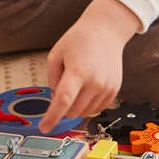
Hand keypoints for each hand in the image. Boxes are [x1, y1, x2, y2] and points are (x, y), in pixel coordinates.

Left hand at [40, 0, 143, 132]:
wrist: (106, 31)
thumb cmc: (79, 39)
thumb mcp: (56, 54)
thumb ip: (52, 79)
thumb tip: (56, 101)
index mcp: (78, 71)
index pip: (63, 101)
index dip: (52, 117)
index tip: (44, 127)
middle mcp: (95, 82)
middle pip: (73, 111)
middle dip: (63, 107)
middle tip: (63, 87)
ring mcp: (107, 87)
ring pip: (85, 113)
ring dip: (76, 106)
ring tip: (77, 83)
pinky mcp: (114, 90)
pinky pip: (97, 109)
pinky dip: (87, 105)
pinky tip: (86, 88)